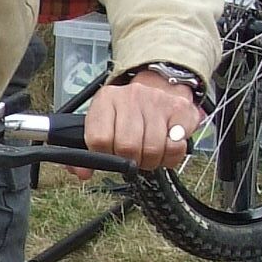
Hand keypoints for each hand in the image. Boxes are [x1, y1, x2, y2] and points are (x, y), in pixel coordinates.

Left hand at [82, 70, 203, 171]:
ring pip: (153, 149)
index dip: (105, 156)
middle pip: (128, 147)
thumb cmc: (128, 115)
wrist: (160, 88)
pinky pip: (176, 146)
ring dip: (151, 161)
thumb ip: (87, 151)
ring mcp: (157, 101)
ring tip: (149, 153)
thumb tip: (82, 173)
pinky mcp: (180, 109)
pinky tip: (166, 147)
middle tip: (134, 157)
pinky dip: (171, 155)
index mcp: (105, 99)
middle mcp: (130, 96)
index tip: (111, 155)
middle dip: (131, 161)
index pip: (99, 139)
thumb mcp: (102, 124)